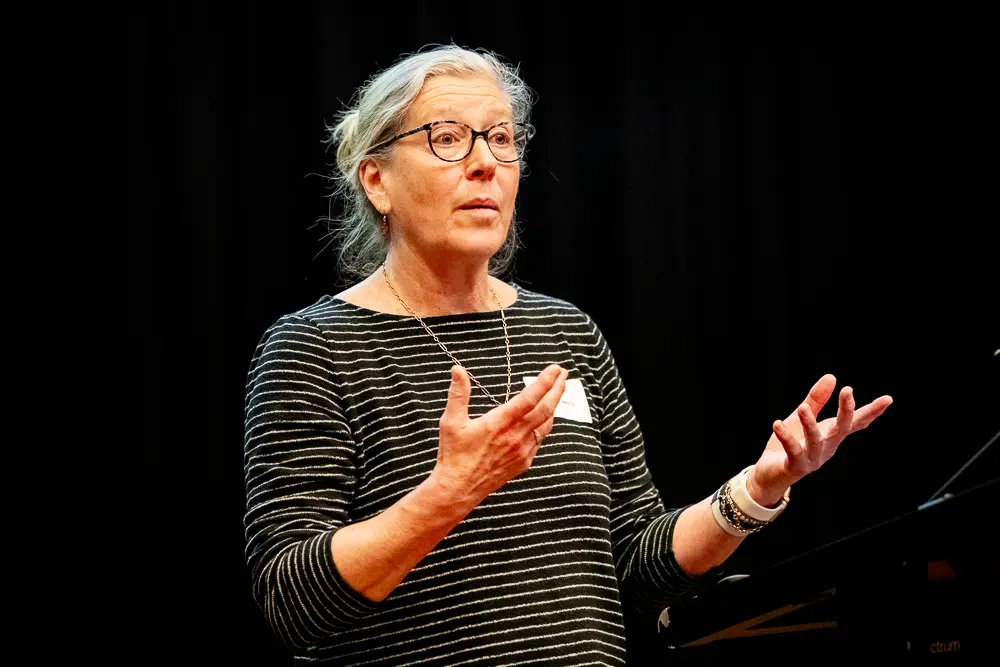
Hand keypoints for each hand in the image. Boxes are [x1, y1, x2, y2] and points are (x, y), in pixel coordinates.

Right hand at [431, 363, 567, 507]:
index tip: (555, 369)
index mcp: (499, 423)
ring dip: (554, 406)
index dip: (545, 381)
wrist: (458, 489)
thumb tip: (458, 370)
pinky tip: (544, 418)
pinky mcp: (523, 462)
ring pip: (546, 425)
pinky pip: (540, 439)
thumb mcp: (451, 421)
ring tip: (558, 391)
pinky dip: (545, 425)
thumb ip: (458, 394)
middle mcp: (515, 436)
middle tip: (564, 374)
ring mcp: (522, 450)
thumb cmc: (454, 455)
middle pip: (545, 409)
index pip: (529, 398)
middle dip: (557, 389)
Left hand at [746, 374, 892, 505]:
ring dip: (810, 424)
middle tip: (848, 390)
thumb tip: (832, 376)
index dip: (872, 411)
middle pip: (842, 429)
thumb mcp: (801, 417)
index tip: (888, 399)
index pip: (855, 421)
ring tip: (803, 407)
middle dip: (847, 411)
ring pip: (816, 441)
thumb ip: (816, 399)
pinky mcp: (795, 466)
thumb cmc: (788, 445)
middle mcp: (827, 447)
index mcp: (831, 434)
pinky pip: (793, 451)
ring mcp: (813, 458)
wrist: (770, 475)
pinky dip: (786, 437)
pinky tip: (778, 424)